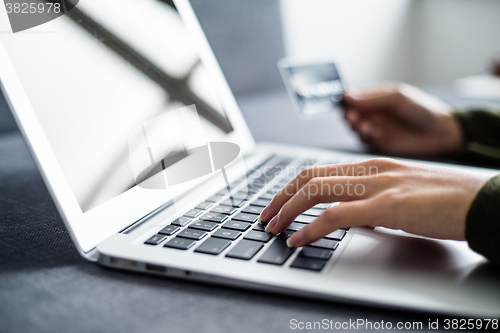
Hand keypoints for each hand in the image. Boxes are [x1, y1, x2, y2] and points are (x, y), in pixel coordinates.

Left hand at [258, 158, 489, 246]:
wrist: (484, 200)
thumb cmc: (447, 200)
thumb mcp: (401, 195)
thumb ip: (372, 200)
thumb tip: (348, 216)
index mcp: (373, 166)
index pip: (319, 170)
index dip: (291, 187)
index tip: (277, 203)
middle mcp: (370, 170)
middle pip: (309, 177)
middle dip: (280, 197)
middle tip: (266, 217)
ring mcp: (378, 185)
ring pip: (316, 191)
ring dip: (288, 210)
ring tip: (274, 228)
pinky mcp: (388, 206)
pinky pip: (337, 215)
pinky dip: (311, 227)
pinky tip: (299, 239)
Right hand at [343, 84, 463, 155]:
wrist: (441, 132)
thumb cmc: (423, 109)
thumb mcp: (398, 97)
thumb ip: (373, 97)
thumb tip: (348, 95)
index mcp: (375, 99)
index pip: (353, 98)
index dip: (346, 100)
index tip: (344, 102)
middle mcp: (373, 114)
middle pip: (350, 114)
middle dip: (349, 115)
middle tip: (353, 116)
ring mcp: (375, 130)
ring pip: (355, 129)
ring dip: (357, 127)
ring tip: (366, 124)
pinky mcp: (379, 144)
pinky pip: (365, 141)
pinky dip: (365, 136)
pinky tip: (373, 132)